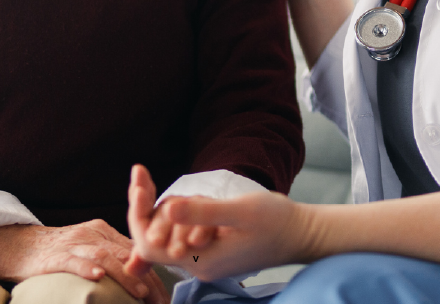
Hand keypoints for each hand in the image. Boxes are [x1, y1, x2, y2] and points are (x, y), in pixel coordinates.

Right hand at [0, 220, 166, 302]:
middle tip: (160, 300)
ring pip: (104, 256)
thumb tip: (140, 280)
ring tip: (139, 293)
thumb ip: (111, 257)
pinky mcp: (54, 256)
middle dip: (146, 277)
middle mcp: (91, 234)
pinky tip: (97, 278)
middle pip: (125, 254)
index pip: (134, 251)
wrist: (17, 245)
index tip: (166, 295)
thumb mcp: (87, 248)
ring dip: (124, 275)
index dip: (153, 272)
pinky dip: (86, 268)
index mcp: (102, 231)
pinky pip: (72, 260)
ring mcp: (72, 243)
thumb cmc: (57, 252)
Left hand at [125, 164, 314, 281]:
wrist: (301, 234)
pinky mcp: (212, 251)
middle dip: (149, 206)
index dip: (137, 212)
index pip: (149, 244)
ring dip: (173, 209)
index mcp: (201, 260)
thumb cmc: (276, 222)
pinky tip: (203, 201)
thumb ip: (204, 212)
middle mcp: (198, 265)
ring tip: (200, 194)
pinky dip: (185, 213)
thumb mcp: (241, 211)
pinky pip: (185, 231)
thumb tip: (169, 207)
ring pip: (169, 232)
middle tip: (142, 173)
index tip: (138, 181)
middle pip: (153, 238)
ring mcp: (204, 260)